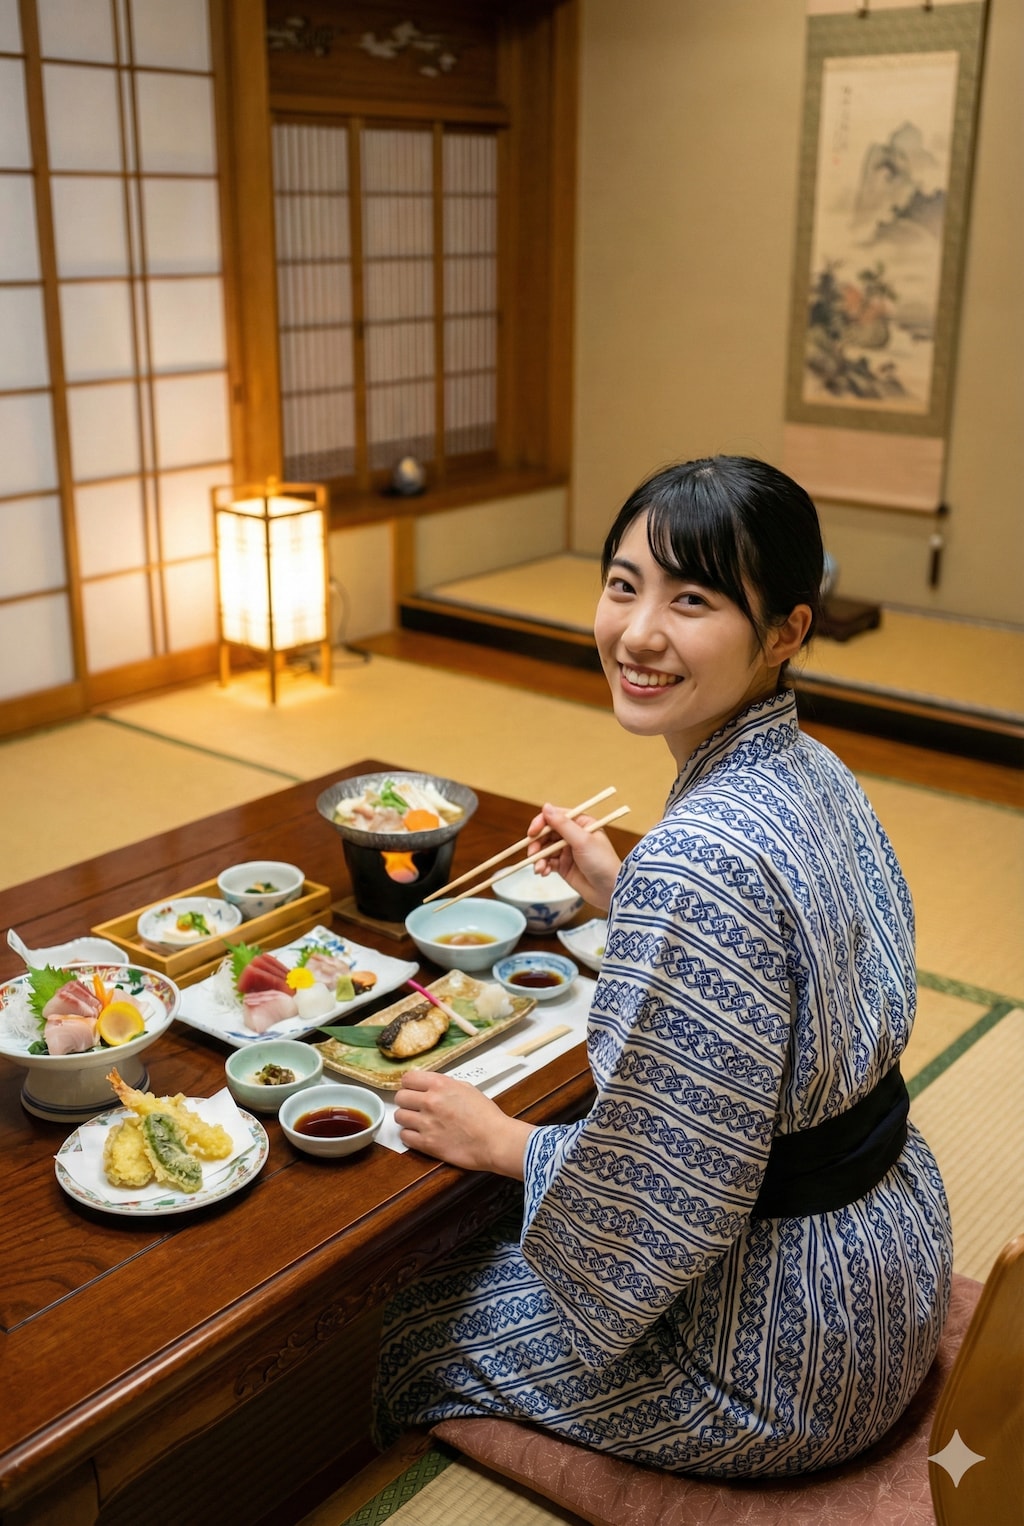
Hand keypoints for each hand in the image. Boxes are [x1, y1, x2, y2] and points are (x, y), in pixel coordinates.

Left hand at [393, 1070, 532, 1176]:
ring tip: (418, 1122)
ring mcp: (426, 1123)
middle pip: (400, 1097)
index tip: (413, 1090)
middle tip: (415, 1107)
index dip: (409, 1085)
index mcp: (440, 1084)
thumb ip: (445, 1085)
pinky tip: (420, 1135)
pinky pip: (404, 1136)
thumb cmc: (486, 1115)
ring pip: (399, 1116)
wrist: (495, 1140)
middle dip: (406, 1101)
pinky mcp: (426, 1143)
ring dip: (407, 1118)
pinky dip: (410, 1135)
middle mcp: (430, 1101)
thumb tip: (430, 1087)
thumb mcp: (467, 1088)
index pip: (408, 1078)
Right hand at [525, 803, 620, 912]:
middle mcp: (572, 835)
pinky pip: (547, 862)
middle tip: (532, 854)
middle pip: (546, 834)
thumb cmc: (602, 863)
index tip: (532, 833)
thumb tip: (545, 807)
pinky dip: (542, 866)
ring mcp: (567, 851)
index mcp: (580, 823)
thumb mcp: (582, 841)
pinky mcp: (563, 866)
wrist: (610, 891)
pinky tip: (543, 873)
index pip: (554, 817)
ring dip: (538, 858)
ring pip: (544, 849)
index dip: (540, 823)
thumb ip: (562, 824)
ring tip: (539, 869)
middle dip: (537, 844)